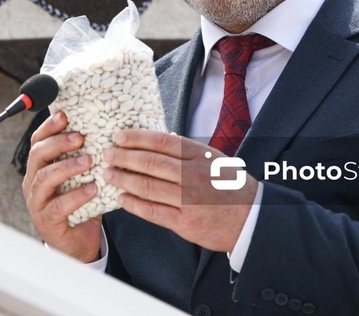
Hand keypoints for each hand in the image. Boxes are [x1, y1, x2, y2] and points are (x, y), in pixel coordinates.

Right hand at [22, 111, 101, 261]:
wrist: (79, 242)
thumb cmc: (82, 205)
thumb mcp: (83, 177)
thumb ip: (88, 157)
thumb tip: (110, 131)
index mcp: (41, 167)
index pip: (38, 141)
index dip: (48, 127)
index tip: (65, 116)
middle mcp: (34, 182)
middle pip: (38, 155)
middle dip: (58, 142)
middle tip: (80, 137)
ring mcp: (38, 202)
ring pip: (44, 178)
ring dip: (66, 167)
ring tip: (88, 161)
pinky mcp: (47, 221)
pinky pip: (57, 206)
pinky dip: (75, 196)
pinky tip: (91, 189)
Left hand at [103, 130, 257, 252]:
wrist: (251, 218)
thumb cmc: (230, 186)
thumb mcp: (215, 160)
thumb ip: (188, 152)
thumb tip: (158, 141)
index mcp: (201, 156)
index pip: (163, 142)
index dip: (138, 138)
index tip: (120, 136)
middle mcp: (194, 176)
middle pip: (151, 163)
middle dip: (124, 157)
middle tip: (107, 154)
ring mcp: (189, 200)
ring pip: (147, 186)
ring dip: (123, 179)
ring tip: (108, 175)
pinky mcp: (185, 222)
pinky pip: (152, 211)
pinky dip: (133, 204)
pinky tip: (122, 198)